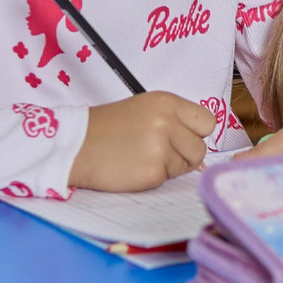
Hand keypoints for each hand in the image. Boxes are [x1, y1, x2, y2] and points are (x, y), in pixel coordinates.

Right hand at [69, 93, 216, 190]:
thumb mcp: (145, 110)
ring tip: (140, 157)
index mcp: (167, 102)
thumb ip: (175, 122)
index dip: (196, 134)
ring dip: (168, 167)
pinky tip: (133, 168)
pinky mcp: (153, 172)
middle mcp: (167, 122)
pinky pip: (167, 180)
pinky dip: (152, 178)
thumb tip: (201, 153)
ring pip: (186, 166)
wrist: (75, 145)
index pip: (207, 122)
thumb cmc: (107, 128)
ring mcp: (161, 147)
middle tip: (156, 151)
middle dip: (183, 155)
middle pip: (199, 148)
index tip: (182, 138)